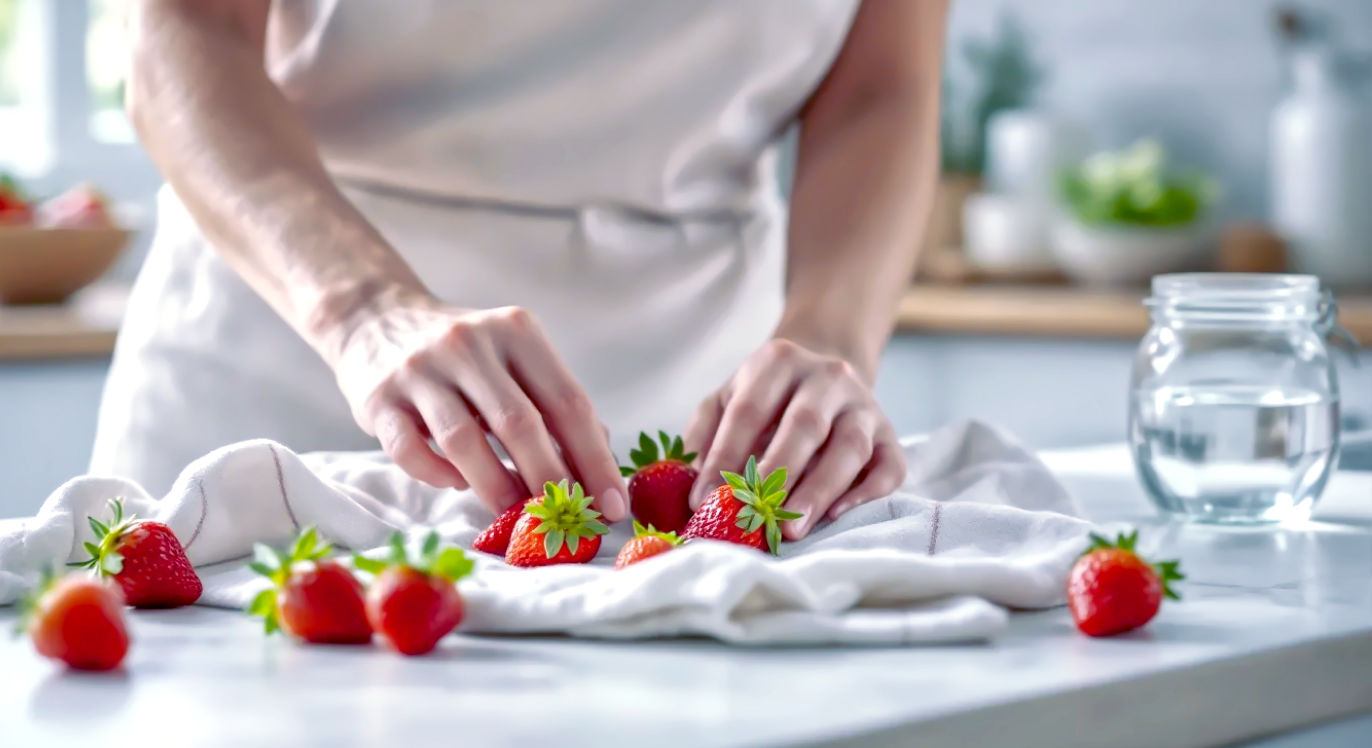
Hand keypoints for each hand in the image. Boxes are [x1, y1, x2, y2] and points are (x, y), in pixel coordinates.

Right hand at [330, 296, 626, 520]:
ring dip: (495, 487)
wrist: (376, 319)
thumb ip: (554, 402)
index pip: (567, 402)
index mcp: (516, 331)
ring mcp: (420, 369)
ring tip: (514, 515)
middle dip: (550, 481)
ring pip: (463, 441)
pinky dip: (438, 475)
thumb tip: (599, 465)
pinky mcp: (378, 398)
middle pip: (519, 423)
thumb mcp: (515, 358)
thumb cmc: (465, 354)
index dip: (595, 460)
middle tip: (565, 520)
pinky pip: (410, 450)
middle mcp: (468, 343)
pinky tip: (457, 484)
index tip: (612, 506)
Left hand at [685, 338, 904, 538]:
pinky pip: (890, 465)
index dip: (725, 456)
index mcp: (779, 361)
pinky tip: (837, 515)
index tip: (703, 499)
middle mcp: (828, 376)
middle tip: (754, 515)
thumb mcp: (727, 398)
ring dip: (820, 489)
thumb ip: (705, 431)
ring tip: (792, 527)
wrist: (824, 375)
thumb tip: (690, 478)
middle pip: (805, 425)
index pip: (749, 410)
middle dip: (778, 474)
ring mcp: (864, 405)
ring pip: (851, 446)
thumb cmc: (766, 398)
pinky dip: (868, 493)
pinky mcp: (890, 434)